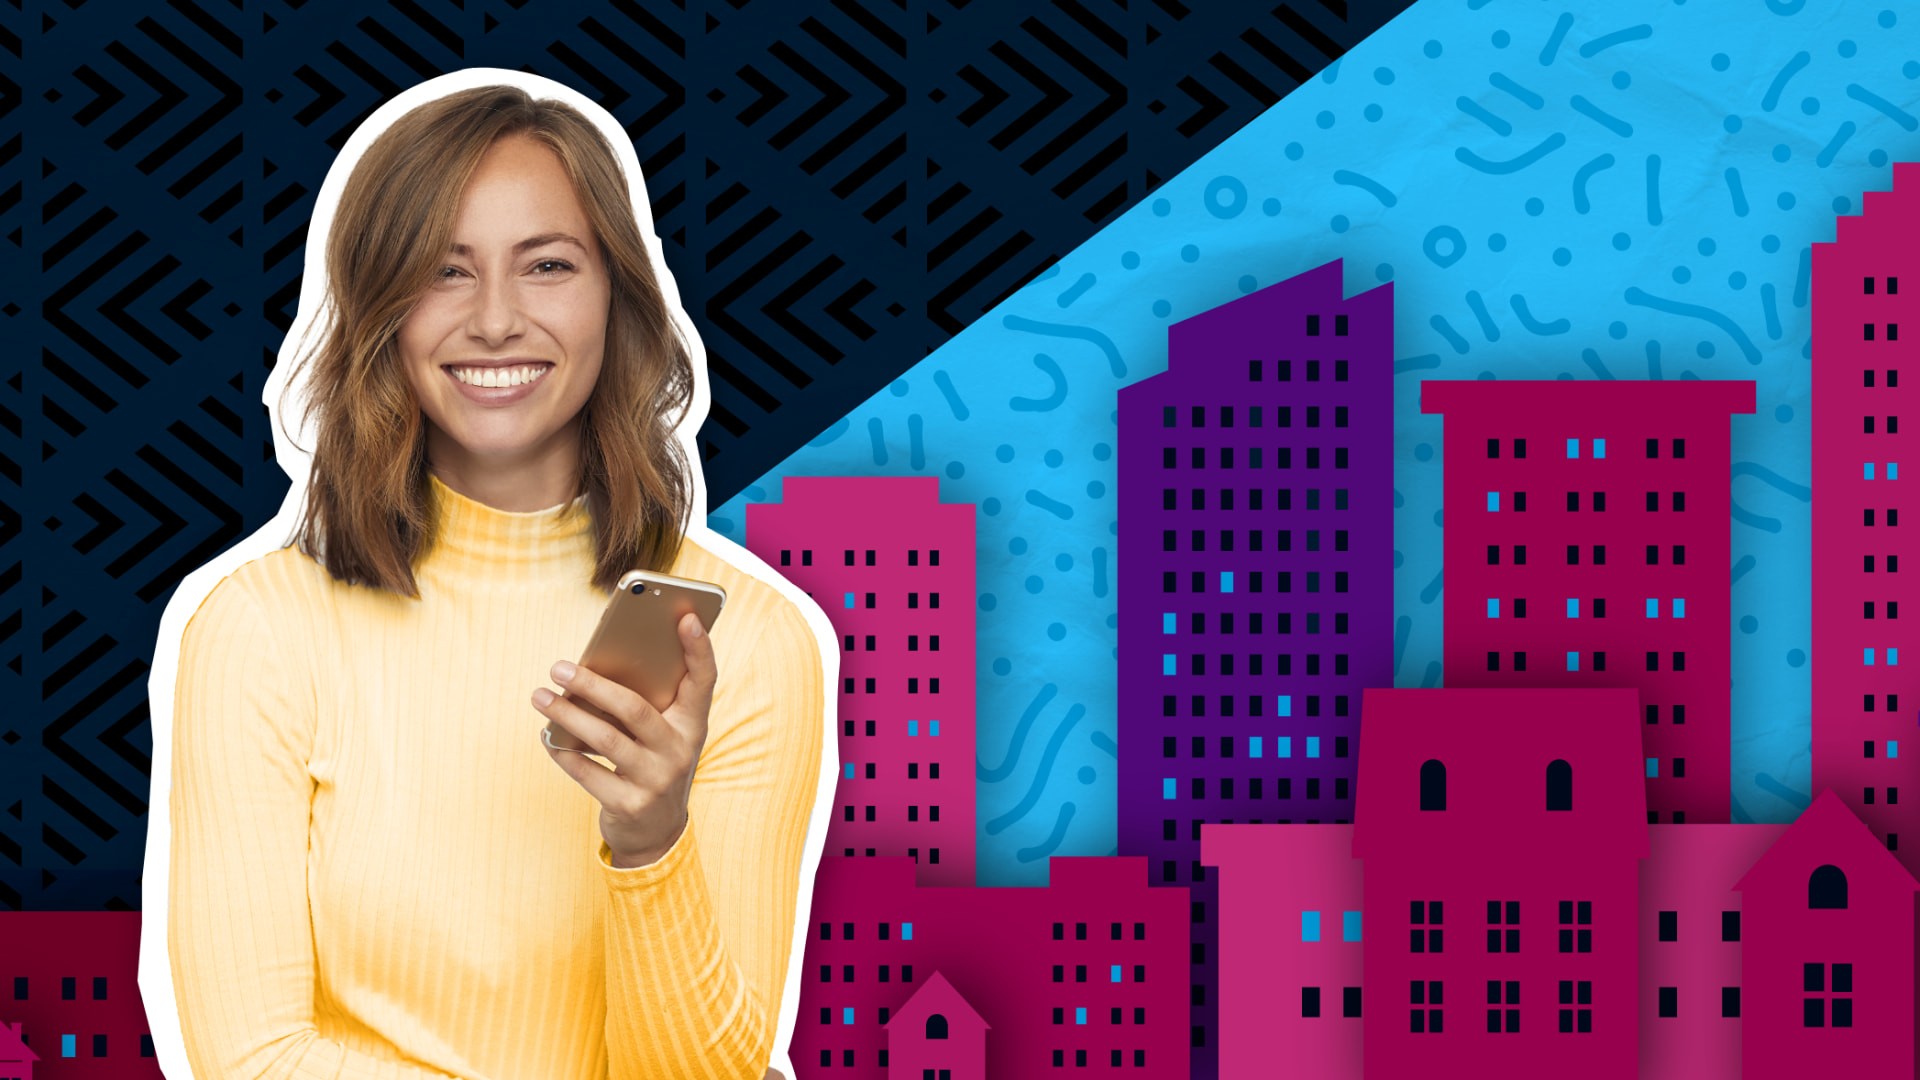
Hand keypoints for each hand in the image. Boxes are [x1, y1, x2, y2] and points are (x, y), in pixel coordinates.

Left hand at [534, 612, 716, 866]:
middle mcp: (680, 751)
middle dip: (593, 684)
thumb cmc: (654, 763)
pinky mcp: (629, 804)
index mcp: (693, 725)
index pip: (704, 680)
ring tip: (540, 696)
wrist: (658, 832)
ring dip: (567, 714)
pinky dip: (563, 752)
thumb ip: (648, 703)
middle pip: (634, 709)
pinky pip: (588, 772)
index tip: (685, 616)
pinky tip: (547, 735)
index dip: (699, 648)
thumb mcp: (665, 734)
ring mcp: (656, 780)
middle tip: (559, 666)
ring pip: (605, 739)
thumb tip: (594, 669)